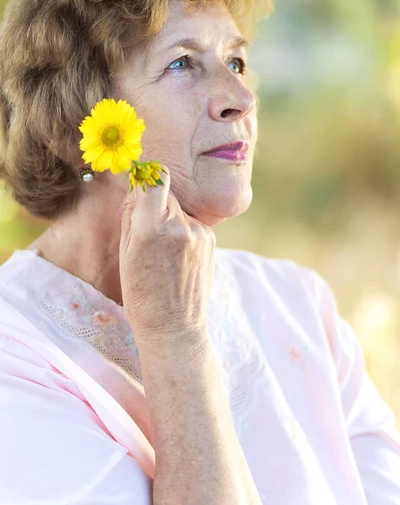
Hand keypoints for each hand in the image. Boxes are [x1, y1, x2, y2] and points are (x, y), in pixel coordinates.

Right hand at [118, 165, 215, 343]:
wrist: (175, 327)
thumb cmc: (142, 293)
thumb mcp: (126, 253)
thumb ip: (132, 215)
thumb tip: (138, 185)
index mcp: (151, 228)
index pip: (155, 178)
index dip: (146, 177)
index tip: (140, 184)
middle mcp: (179, 226)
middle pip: (166, 192)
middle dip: (154, 203)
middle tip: (146, 228)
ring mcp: (199, 233)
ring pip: (180, 208)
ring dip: (170, 218)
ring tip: (164, 250)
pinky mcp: (211, 240)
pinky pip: (192, 223)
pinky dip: (183, 231)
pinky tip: (178, 257)